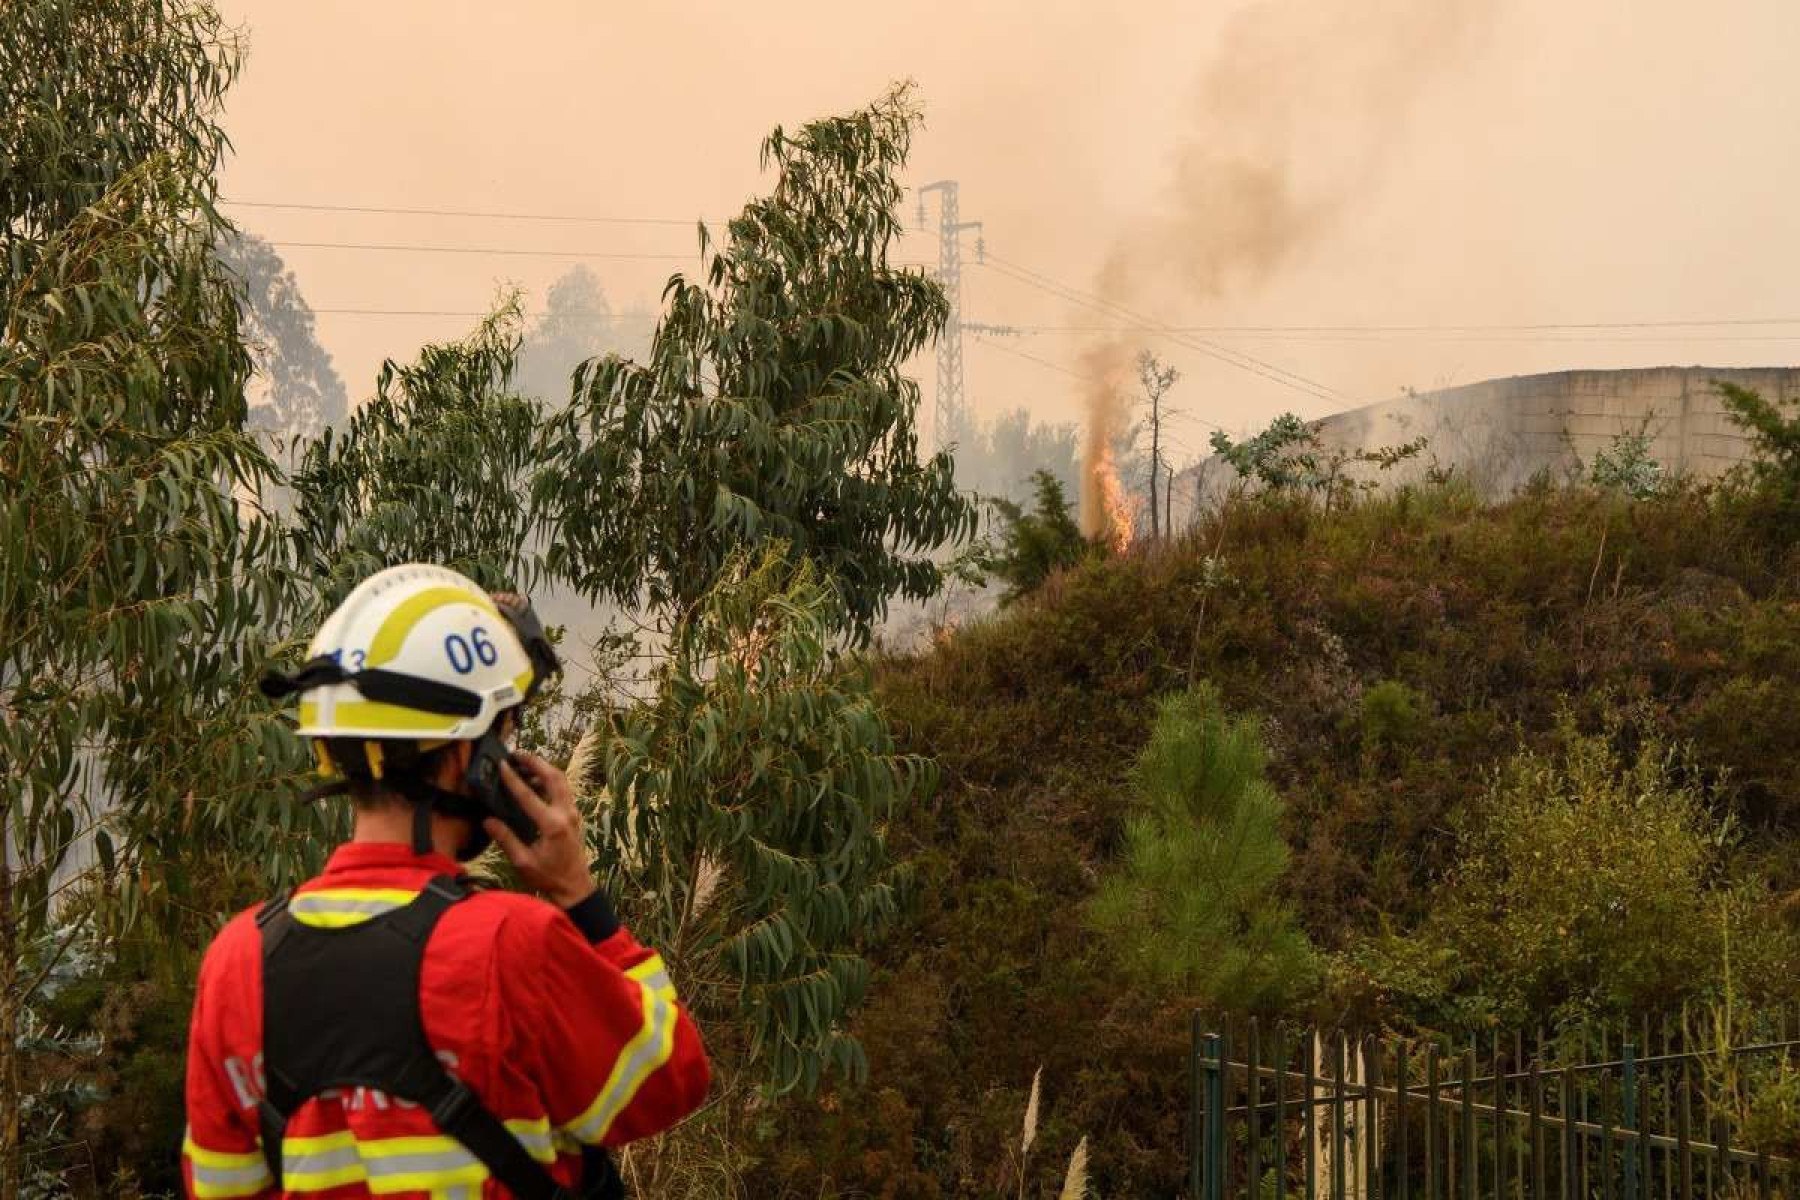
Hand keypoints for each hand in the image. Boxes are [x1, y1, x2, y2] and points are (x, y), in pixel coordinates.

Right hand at [484, 751, 595, 908]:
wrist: (575, 887)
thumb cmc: (548, 878)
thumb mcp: (523, 862)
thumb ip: (506, 839)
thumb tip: (488, 821)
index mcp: (552, 825)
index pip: (529, 795)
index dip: (513, 779)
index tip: (502, 764)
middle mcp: (566, 814)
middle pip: (553, 777)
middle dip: (535, 762)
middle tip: (516, 753)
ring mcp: (573, 813)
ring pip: (562, 780)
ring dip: (545, 767)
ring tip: (525, 761)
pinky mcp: (574, 815)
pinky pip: (564, 790)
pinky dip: (551, 779)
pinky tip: (537, 779)